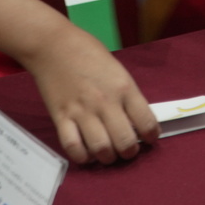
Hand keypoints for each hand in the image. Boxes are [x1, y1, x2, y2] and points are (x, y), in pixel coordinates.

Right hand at [20, 23, 158, 164]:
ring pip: (101, 149)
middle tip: (128, 150)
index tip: (149, 139)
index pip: (146, 122)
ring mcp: (82, 112)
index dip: (151, 136)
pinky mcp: (61, 118)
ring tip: (109, 154)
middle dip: (130, 152)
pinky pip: (73, 147)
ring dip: (108, 158)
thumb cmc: (88, 54)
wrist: (53, 45)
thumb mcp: (117, 70)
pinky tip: (87, 153)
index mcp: (124, 87)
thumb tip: (135, 121)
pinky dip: (82, 157)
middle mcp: (105, 102)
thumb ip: (127, 95)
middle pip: (125, 142)